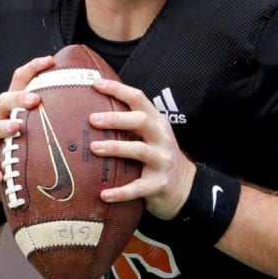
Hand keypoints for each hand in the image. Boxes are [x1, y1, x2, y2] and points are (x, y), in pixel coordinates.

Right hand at [0, 56, 54, 200]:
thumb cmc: (23, 145)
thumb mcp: (35, 127)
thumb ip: (54, 116)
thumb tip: (93, 108)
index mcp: (13, 106)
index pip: (20, 80)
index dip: (32, 68)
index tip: (49, 60)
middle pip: (5, 100)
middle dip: (20, 97)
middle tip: (36, 98)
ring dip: (5, 126)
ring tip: (17, 127)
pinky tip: (0, 175)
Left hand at [89, 77, 195, 219]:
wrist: (185, 187)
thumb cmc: (158, 157)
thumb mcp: (151, 136)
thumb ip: (131, 124)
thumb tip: (93, 110)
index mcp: (157, 123)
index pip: (138, 99)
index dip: (117, 89)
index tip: (95, 84)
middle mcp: (161, 139)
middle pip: (141, 121)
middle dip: (116, 118)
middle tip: (92, 119)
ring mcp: (162, 162)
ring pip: (139, 151)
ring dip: (115, 148)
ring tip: (94, 148)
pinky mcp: (159, 185)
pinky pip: (138, 188)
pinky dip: (120, 192)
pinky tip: (104, 194)